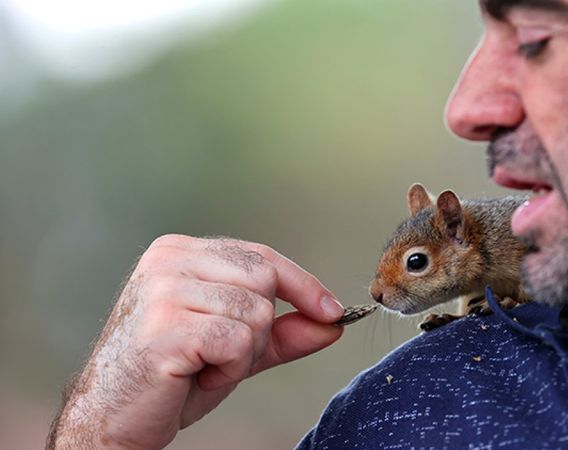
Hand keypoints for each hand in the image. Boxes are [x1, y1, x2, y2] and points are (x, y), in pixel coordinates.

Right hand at [47, 235, 344, 449]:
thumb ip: (283, 331)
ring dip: (243, 354)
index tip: (331, 311)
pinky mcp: (166, 325)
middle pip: (264, 279)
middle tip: (223, 356)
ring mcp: (163, 289)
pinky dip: (230, 368)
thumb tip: (333, 320)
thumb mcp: (236, 347)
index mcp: (180, 252)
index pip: (260, 255)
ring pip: (256, 313)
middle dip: (261, 328)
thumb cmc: (171, 378)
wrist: (112, 418)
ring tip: (204, 366)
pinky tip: (195, 375)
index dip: (302, 284)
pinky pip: (238, 341)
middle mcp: (168, 259)